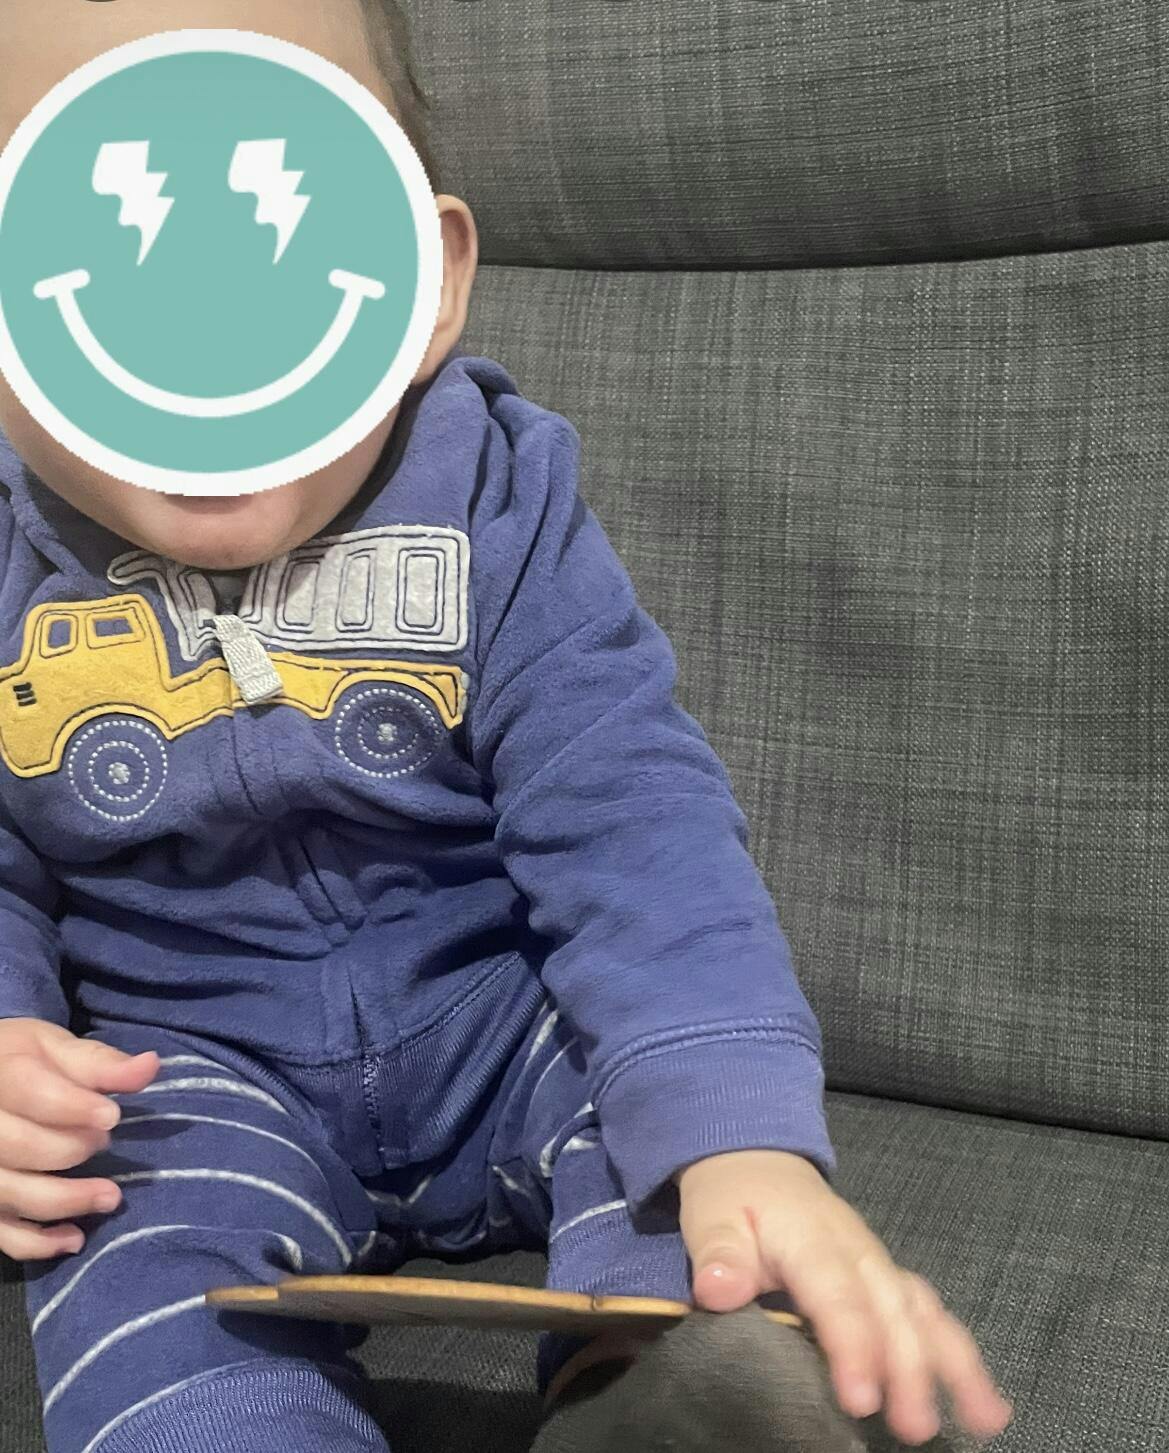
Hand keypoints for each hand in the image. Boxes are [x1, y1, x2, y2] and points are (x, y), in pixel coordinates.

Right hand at [0, 1018, 158, 1260]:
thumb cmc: (20, 1061)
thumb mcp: (54, 1048)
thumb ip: (99, 1063)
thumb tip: (150, 1066)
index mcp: (0, 1073)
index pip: (29, 1092)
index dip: (72, 1107)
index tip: (112, 1115)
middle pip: (18, 1146)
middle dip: (70, 1149)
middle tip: (105, 1142)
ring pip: (8, 1193)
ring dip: (64, 1201)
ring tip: (110, 1197)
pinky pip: (0, 1233)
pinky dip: (36, 1243)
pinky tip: (74, 1238)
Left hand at [676, 1149, 1013, 1446]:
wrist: (758, 1162)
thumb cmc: (733, 1198)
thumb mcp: (712, 1216)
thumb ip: (718, 1253)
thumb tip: (716, 1290)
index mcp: (811, 1238)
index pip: (837, 1295)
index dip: (853, 1346)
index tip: (861, 1399)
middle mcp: (858, 1252)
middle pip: (892, 1309)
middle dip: (909, 1368)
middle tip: (915, 1427)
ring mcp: (879, 1265)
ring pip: (924, 1311)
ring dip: (954, 1363)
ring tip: (984, 1420)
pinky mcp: (889, 1279)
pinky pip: (930, 1314)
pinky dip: (958, 1354)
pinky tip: (983, 1403)